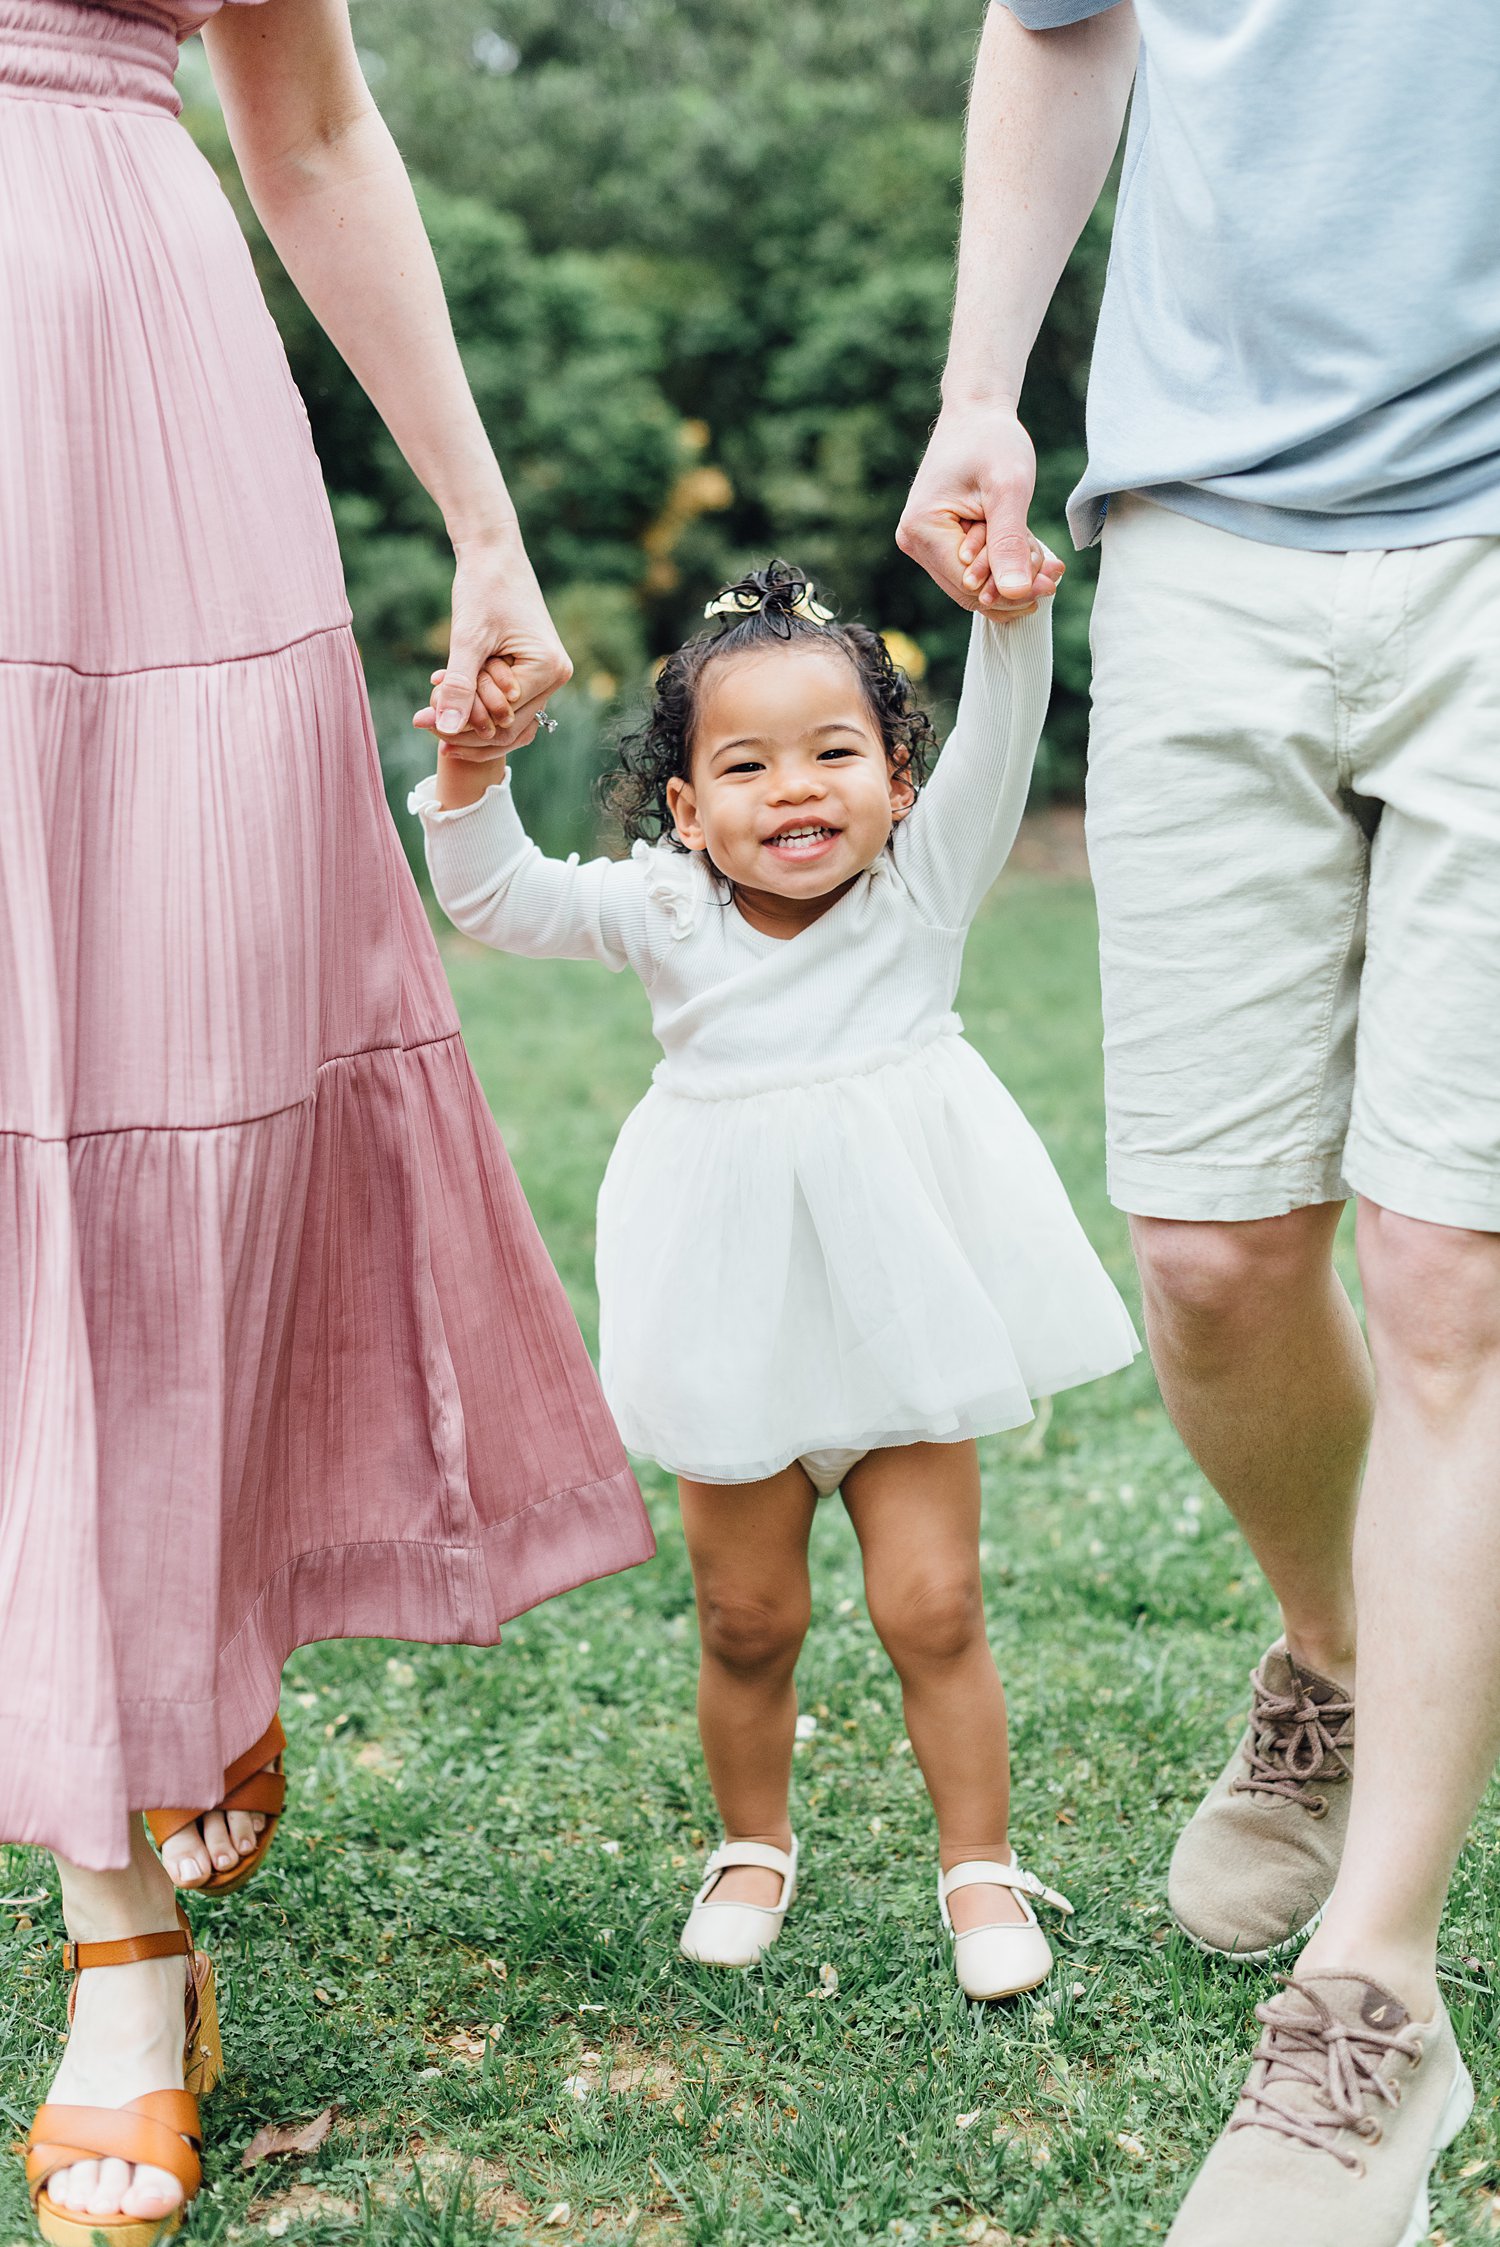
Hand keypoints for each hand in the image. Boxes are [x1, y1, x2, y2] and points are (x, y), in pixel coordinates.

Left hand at [416, 524, 571, 752]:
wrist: (494, 551)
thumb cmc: (483, 588)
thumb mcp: (466, 640)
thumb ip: (460, 687)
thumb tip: (446, 730)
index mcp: (548, 670)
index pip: (503, 722)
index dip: (462, 727)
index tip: (420, 718)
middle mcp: (556, 676)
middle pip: (507, 727)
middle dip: (464, 727)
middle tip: (420, 720)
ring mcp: (548, 673)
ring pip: (506, 718)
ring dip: (468, 716)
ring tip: (427, 711)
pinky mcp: (534, 668)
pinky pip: (506, 700)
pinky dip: (476, 701)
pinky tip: (444, 695)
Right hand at [897, 402, 1063, 613]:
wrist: (976, 414)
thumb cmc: (991, 441)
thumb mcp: (1008, 489)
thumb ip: (1009, 543)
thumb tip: (1014, 594)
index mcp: (922, 530)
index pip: (969, 586)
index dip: (1011, 592)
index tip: (1052, 580)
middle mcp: (914, 542)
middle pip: (970, 592)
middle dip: (1015, 586)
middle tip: (1055, 571)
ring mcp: (924, 544)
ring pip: (975, 585)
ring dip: (1012, 577)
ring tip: (1047, 561)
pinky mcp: (938, 542)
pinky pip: (973, 570)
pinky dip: (1004, 567)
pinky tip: (1031, 555)